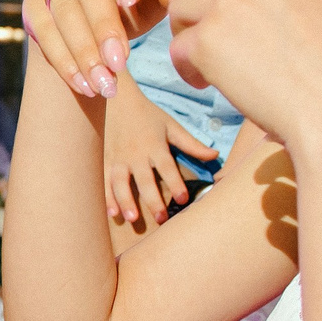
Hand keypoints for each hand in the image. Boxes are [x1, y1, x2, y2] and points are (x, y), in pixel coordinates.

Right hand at [26, 0, 172, 97]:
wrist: (88, 27)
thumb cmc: (126, 10)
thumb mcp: (147, 4)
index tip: (131, 0)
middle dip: (103, 28)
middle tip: (120, 63)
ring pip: (64, 14)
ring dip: (84, 53)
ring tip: (105, 84)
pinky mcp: (33, 8)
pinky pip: (46, 35)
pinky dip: (66, 64)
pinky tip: (85, 86)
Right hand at [102, 78, 218, 227]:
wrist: (117, 101)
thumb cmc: (149, 116)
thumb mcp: (171, 127)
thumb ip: (192, 144)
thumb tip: (215, 155)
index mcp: (154, 145)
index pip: (167, 167)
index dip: (175, 183)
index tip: (183, 200)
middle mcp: (136, 154)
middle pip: (144, 180)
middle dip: (153, 200)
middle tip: (161, 218)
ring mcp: (118, 159)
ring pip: (121, 183)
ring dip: (126, 201)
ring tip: (133, 219)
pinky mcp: (106, 162)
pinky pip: (105, 182)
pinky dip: (108, 197)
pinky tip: (113, 213)